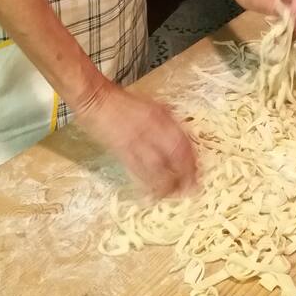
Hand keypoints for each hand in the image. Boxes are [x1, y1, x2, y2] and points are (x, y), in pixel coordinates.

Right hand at [74, 81, 197, 198]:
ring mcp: (137, 141)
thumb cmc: (124, 101)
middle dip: (185, 175)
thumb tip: (180, 135)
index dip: (192, 159)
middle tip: (191, 189)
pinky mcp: (122, 151)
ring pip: (158, 169)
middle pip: (174, 157)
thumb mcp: (151, 105)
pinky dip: (148, 184)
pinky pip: (138, 172)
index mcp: (161, 116)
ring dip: (168, 185)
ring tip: (174, 195)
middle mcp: (152, 129)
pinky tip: (152, 193)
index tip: (198, 172)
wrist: (97, 99)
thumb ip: (166, 120)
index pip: (183, 141)